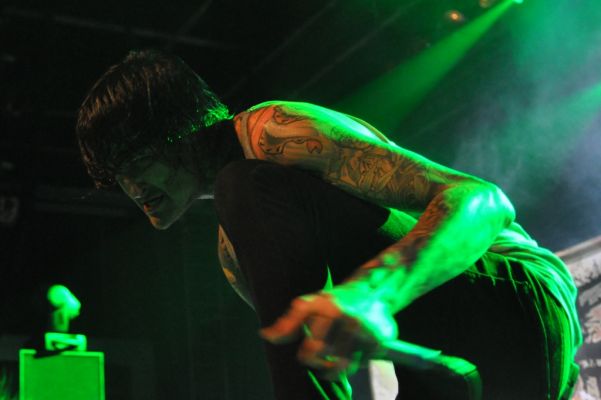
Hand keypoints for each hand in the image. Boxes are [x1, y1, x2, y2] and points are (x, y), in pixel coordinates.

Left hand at [260, 285, 397, 379]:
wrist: (373, 291)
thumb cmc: (334, 302)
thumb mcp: (310, 305)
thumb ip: (288, 322)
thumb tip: (265, 336)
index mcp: (324, 307)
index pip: (310, 343)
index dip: (307, 355)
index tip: (307, 355)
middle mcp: (343, 316)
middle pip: (321, 354)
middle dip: (318, 361)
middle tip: (320, 359)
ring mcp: (361, 328)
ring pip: (341, 364)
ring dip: (336, 367)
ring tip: (335, 357)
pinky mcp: (377, 340)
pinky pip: (359, 363)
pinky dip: (355, 362)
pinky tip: (354, 351)